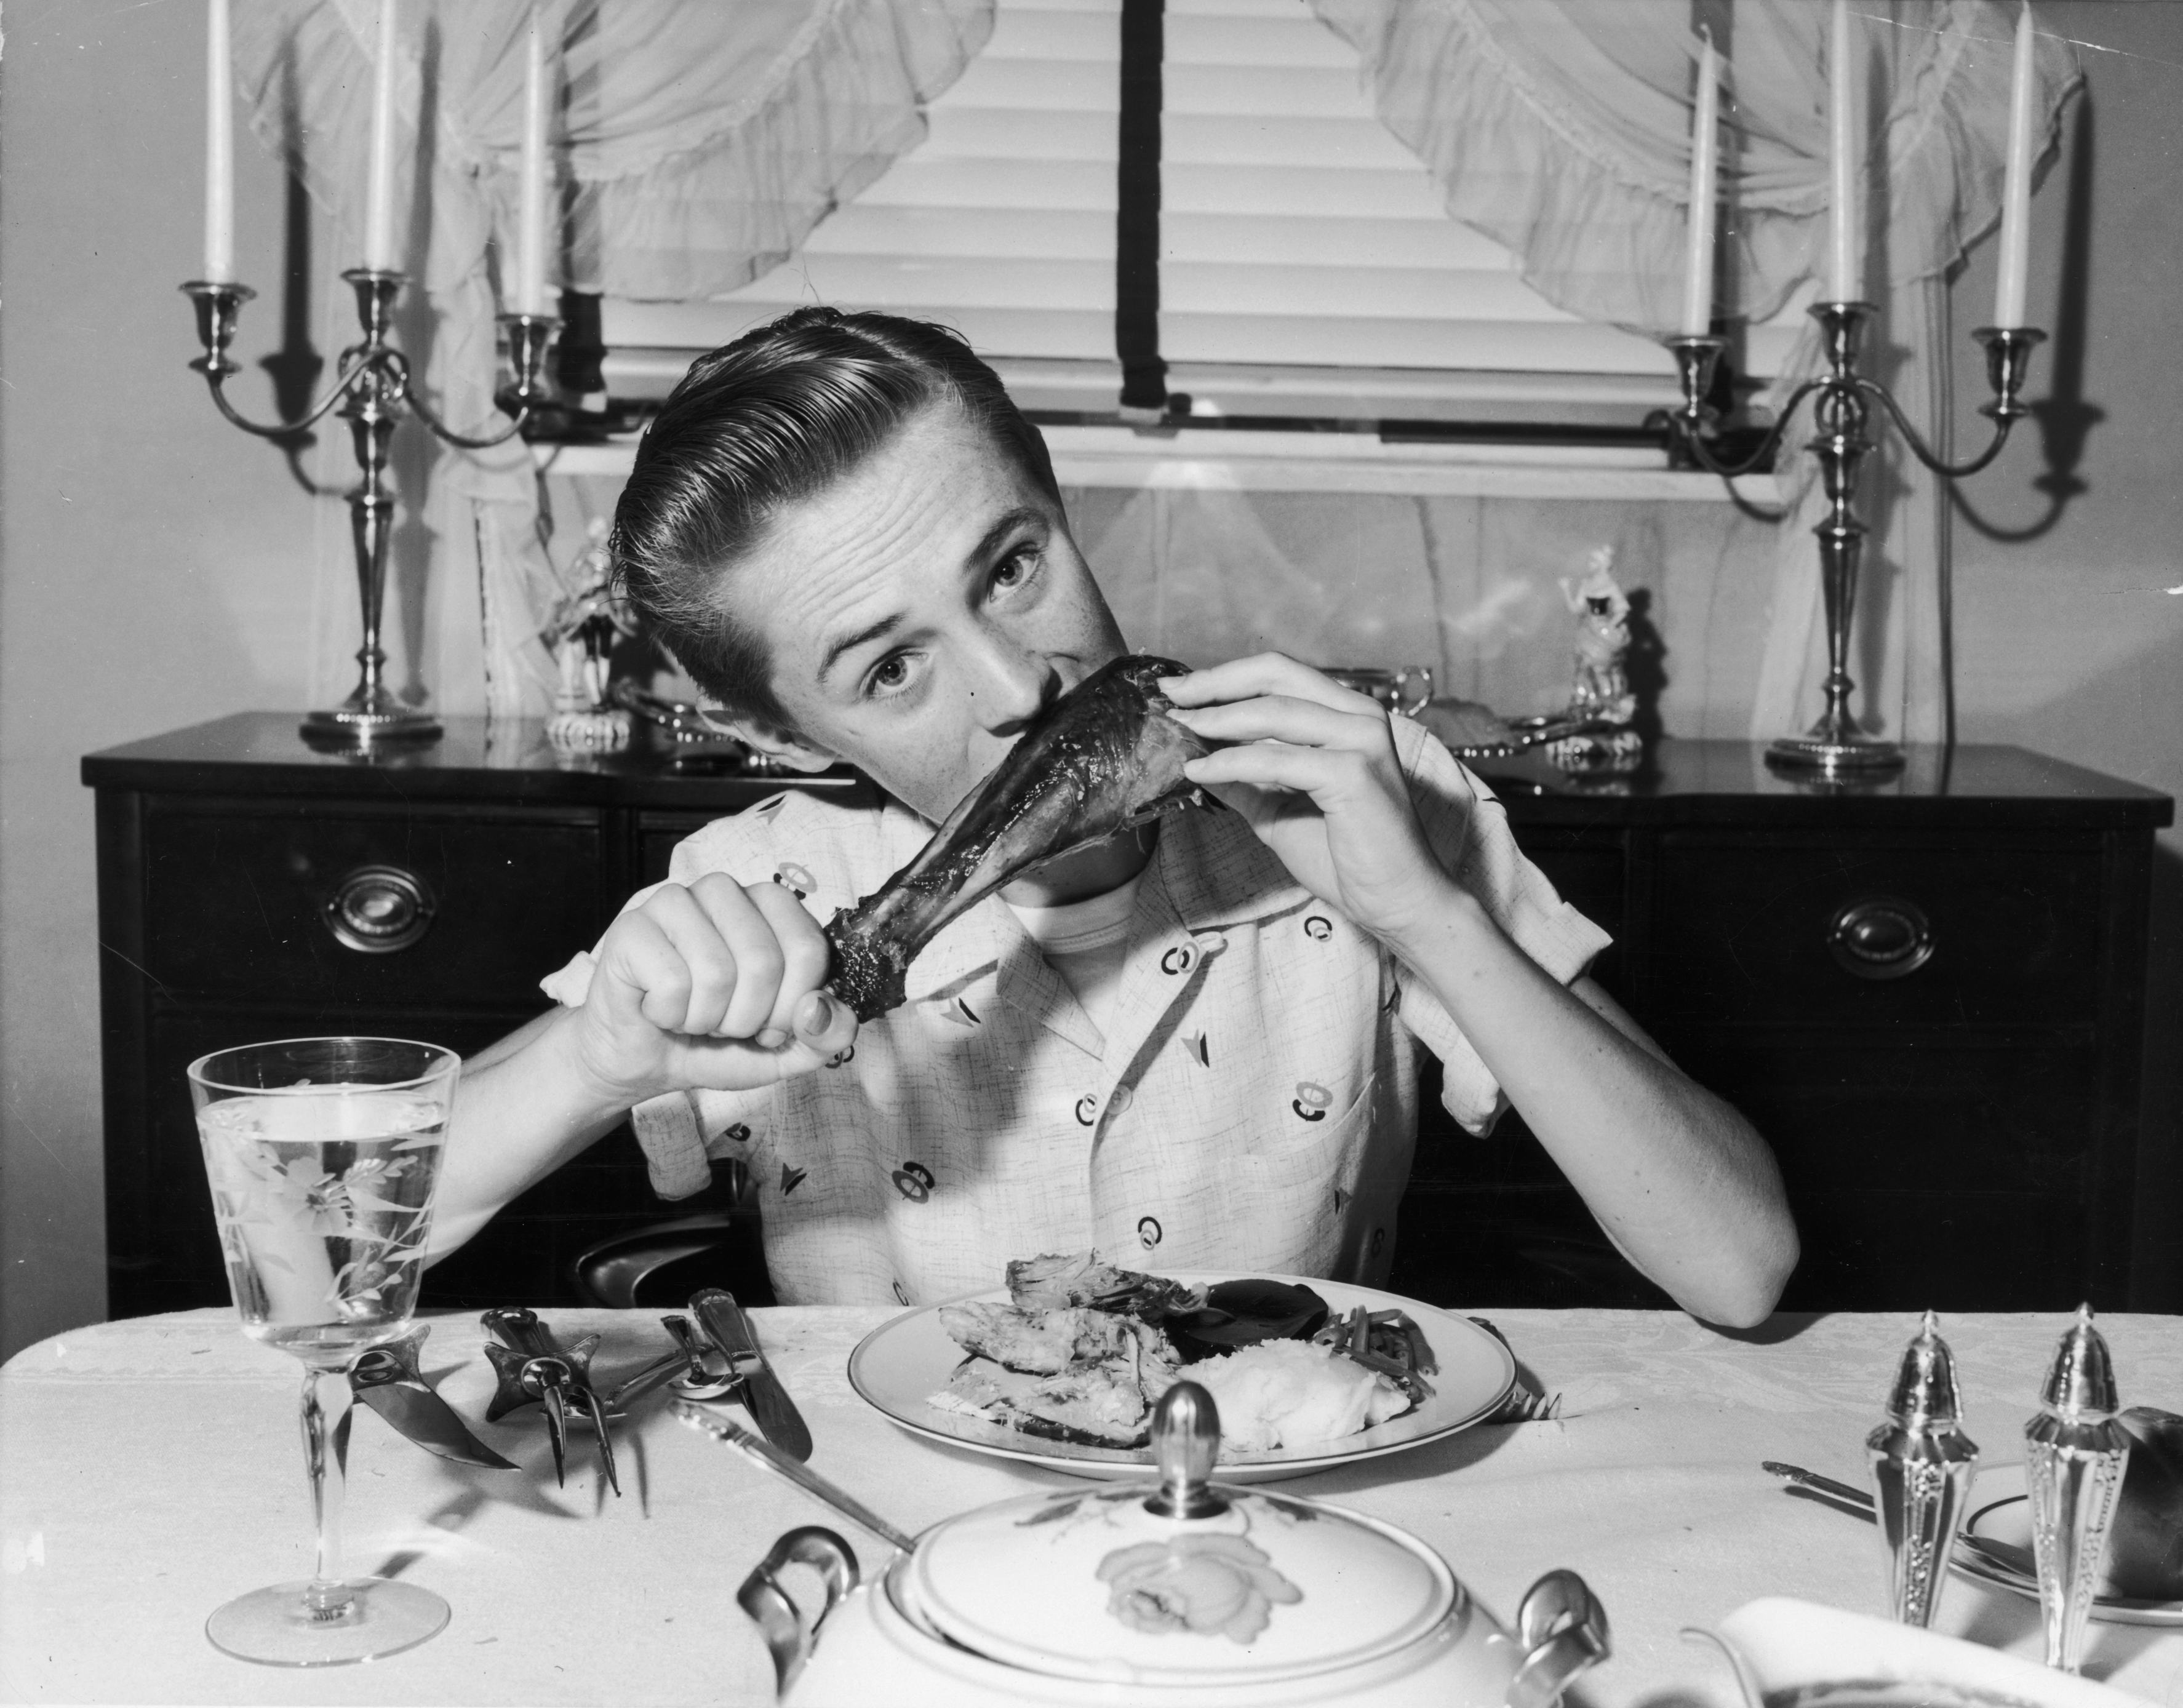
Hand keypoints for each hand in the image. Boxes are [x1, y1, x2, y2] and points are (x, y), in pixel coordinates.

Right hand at [567, 874, 858, 1104]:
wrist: (645, 1060)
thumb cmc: (716, 1044)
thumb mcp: (787, 1050)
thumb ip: (826, 1035)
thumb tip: (822, 1008)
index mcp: (771, 906)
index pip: (808, 948)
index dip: (792, 1005)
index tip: (770, 1024)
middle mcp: (725, 891)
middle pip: (764, 962)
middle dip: (747, 1018)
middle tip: (724, 1025)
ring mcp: (675, 902)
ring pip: (717, 972)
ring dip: (706, 1019)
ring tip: (692, 1016)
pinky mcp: (633, 927)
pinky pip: (671, 982)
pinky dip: (670, 1015)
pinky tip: (659, 1010)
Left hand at [1162, 653, 1456, 939]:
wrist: (1395, 900)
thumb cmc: (1345, 856)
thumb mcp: (1278, 808)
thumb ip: (1243, 777)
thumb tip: (1192, 755)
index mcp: (1348, 714)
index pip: (1279, 674)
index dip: (1223, 676)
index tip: (1176, 688)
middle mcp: (1361, 715)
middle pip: (1276, 676)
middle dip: (1214, 683)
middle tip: (1169, 696)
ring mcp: (1362, 740)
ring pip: (1273, 712)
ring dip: (1216, 720)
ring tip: (1177, 731)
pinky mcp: (1354, 772)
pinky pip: (1276, 759)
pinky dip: (1230, 763)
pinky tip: (1199, 771)